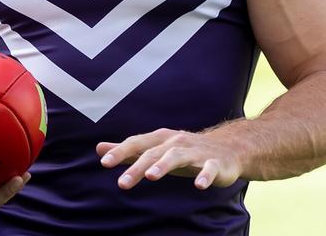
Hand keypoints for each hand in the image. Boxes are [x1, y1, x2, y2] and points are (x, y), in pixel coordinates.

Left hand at [97, 128, 242, 190]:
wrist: (228, 150)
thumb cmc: (184, 152)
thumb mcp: (154, 151)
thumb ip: (127, 151)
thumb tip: (98, 149)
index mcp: (160, 139)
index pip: (136, 144)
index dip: (120, 152)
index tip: (104, 162)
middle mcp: (176, 142)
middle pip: (153, 153)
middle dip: (137, 167)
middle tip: (121, 183)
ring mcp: (196, 152)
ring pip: (177, 156)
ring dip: (164, 165)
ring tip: (151, 176)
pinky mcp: (215, 164)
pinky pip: (209, 169)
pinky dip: (204, 176)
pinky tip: (199, 186)